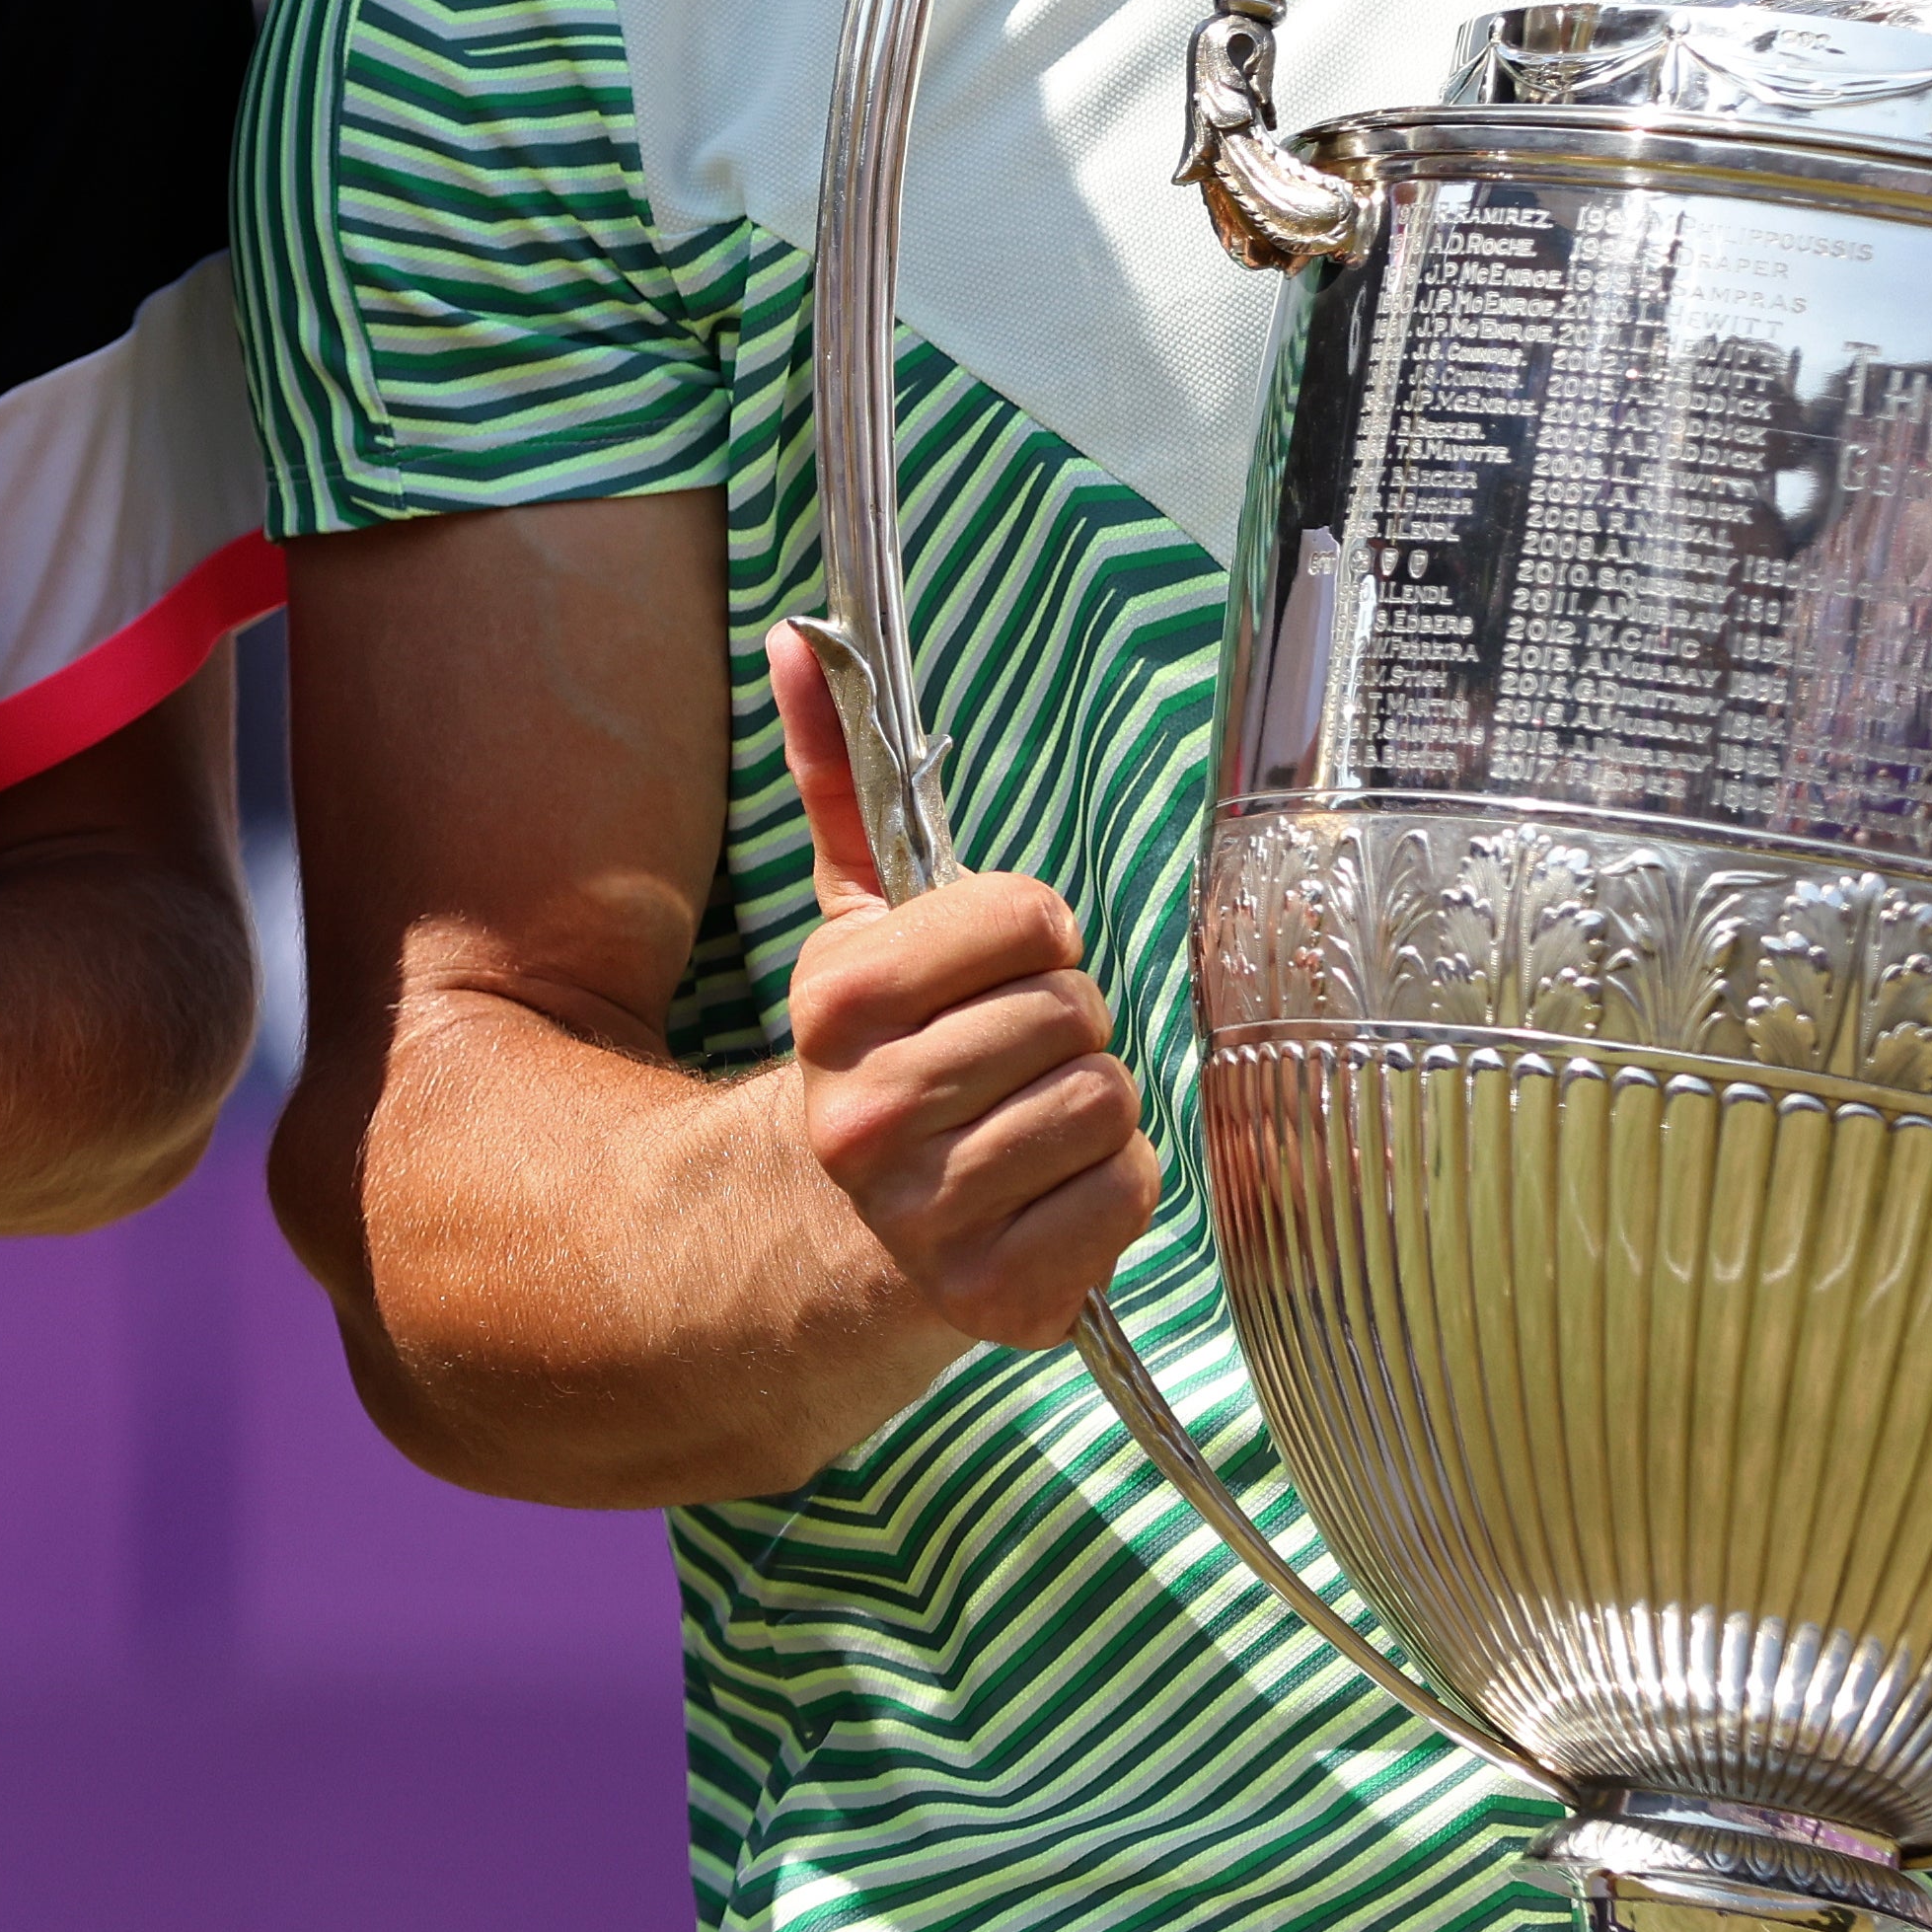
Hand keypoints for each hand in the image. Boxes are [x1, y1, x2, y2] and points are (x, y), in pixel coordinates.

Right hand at [768, 619, 1156, 1344]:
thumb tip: (801, 635)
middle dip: (1062, 1026)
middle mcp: (868, 1114)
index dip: (1032, 938)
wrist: (828, 1236)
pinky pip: (1130, 1193)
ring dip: (1087, 1108)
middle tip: (1006, 1061)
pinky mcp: (996, 1296)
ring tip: (1023, 1126)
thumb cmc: (879, 1056)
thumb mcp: (853, 922)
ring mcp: (929, 1214)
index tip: (991, 972)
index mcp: (836, 1001)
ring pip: (1108, 1098)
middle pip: (1076, 1012)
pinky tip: (1043, 1193)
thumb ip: (839, 778)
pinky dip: (1109, 1190)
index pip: (1028, 918)